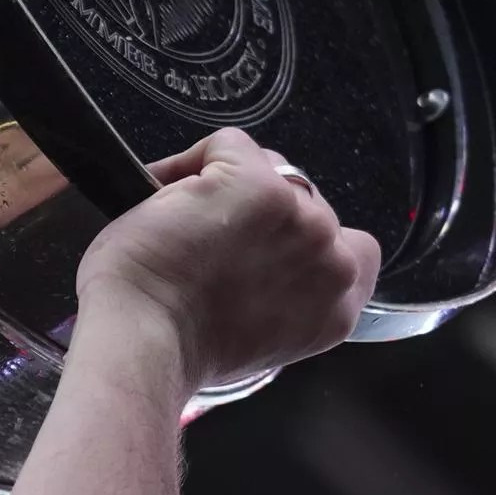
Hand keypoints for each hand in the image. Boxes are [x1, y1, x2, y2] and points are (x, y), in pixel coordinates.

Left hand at [75, 129, 381, 392]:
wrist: (141, 342)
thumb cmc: (174, 349)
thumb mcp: (255, 336)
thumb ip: (279, 294)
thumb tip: (252, 255)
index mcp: (336, 309)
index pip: (354, 250)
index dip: (303, 239)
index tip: (260, 254)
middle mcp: (333, 262)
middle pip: (307, 202)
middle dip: (259, 212)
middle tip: (206, 244)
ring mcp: (301, 218)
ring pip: (270, 167)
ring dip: (226, 185)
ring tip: (183, 227)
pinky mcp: (258, 183)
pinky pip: (228, 145)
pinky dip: (188, 164)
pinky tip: (162, 202)